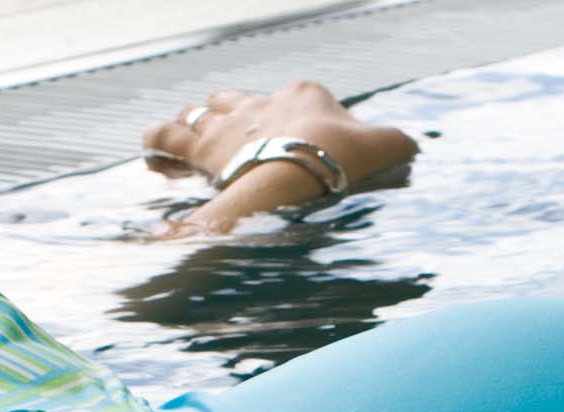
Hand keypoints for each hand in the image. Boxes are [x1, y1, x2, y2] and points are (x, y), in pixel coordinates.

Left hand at [141, 80, 416, 193]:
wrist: (311, 164)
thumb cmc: (348, 157)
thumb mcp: (387, 149)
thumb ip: (397, 147)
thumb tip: (414, 150)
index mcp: (303, 96)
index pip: (289, 100)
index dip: (284, 120)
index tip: (283, 143)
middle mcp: (261, 104)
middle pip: (234, 104)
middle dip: (224, 118)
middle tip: (215, 141)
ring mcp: (229, 126)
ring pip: (196, 119)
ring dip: (183, 131)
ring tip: (168, 143)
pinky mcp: (204, 151)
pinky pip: (169, 141)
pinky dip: (158, 145)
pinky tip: (149, 150)